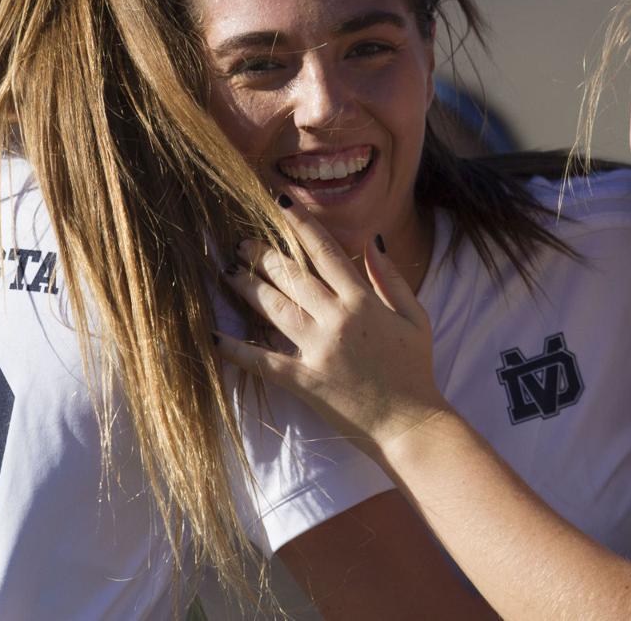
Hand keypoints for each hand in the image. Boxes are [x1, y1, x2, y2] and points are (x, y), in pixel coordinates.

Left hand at [218, 199, 450, 454]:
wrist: (412, 425)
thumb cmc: (416, 371)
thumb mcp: (416, 318)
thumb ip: (392, 279)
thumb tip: (373, 242)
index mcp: (364, 302)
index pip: (327, 253)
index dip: (302, 226)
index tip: (281, 204)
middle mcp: (337, 320)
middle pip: (293, 276)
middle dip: (263, 255)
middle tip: (240, 242)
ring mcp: (319, 350)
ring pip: (275, 308)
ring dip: (248, 287)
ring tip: (227, 272)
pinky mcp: (305, 381)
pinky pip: (264, 361)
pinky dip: (237, 349)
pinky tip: (214, 336)